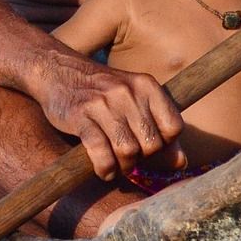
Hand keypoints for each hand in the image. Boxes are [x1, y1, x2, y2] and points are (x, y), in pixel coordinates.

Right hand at [32, 51, 184, 180]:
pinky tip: (103, 170)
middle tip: (128, 159)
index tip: (148, 147)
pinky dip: (105, 168)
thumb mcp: (135, 102)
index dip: (164, 145)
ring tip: (116, 165)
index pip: (174, 128)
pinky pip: (100, 152)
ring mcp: (103, 103)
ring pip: (127, 151)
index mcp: (147, 86)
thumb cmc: (102, 93)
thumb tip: (182, 163)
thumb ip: (160, 129)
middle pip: (151, 144)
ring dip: (123, 167)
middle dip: (142, 159)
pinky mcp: (80, 116)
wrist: (58, 71)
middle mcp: (128, 92)